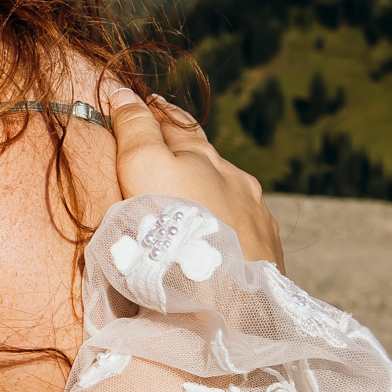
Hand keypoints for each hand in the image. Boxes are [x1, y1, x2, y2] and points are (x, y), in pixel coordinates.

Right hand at [104, 86, 284, 269]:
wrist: (230, 299)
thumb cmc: (176, 232)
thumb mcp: (144, 170)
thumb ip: (136, 131)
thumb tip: (124, 92)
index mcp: (201, 158)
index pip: (173, 123)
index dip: (153, 111)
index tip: (141, 102)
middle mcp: (234, 178)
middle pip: (205, 154)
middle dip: (185, 144)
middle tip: (164, 136)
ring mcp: (254, 213)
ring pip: (229, 188)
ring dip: (209, 185)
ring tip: (191, 194)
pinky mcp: (266, 248)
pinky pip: (246, 222)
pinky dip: (229, 219)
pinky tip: (221, 233)